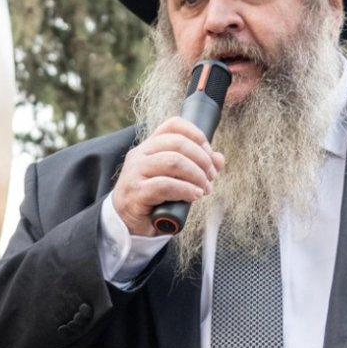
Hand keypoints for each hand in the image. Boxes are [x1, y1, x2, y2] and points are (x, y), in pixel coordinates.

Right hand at [110, 117, 226, 235]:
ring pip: (173, 161)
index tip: (209, 153)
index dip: (196, 134)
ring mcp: (135, 172)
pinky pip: (165, 185)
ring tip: (204, 188)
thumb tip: (219, 159)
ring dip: (196, 175)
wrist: (126, 222)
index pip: (173, 125)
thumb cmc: (153, 199)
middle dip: (202, 159)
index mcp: (149, 146)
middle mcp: (140, 154)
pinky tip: (195, 195)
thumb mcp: (175, 178)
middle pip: (178, 143)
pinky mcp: (136, 191)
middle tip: (211, 176)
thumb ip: (197, 167)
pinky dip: (186, 190)